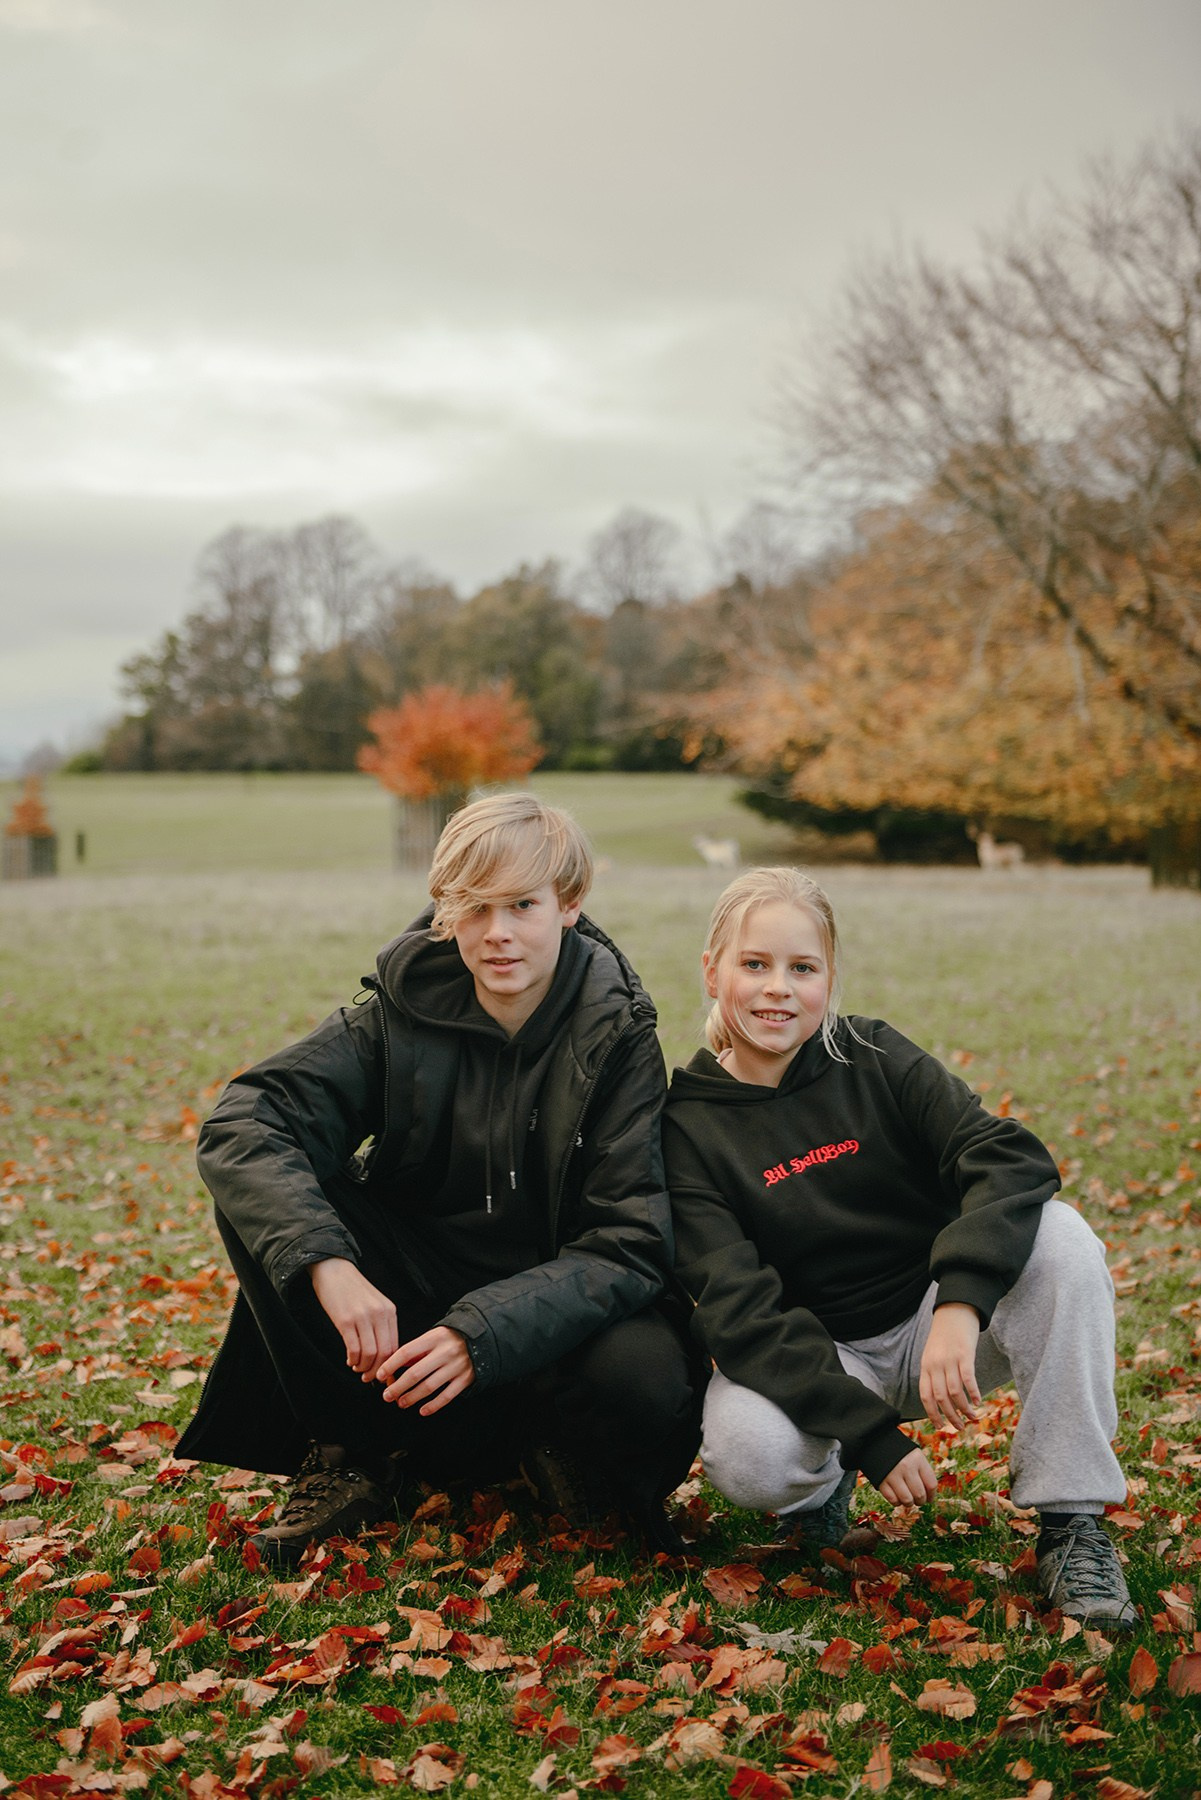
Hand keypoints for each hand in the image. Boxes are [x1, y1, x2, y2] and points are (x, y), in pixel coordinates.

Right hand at [309, 1257, 397, 1381]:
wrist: (333, 1269)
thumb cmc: (352, 1290)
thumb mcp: (374, 1304)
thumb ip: (381, 1325)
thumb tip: (384, 1354)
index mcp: (390, 1311)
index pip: (396, 1346)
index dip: (390, 1365)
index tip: (384, 1375)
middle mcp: (380, 1314)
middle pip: (385, 1352)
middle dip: (377, 1371)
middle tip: (368, 1378)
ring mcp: (363, 1317)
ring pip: (371, 1354)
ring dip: (363, 1367)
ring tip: (357, 1367)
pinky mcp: (345, 1320)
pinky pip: (354, 1349)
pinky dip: (353, 1360)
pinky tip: (349, 1360)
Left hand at [377, 1327, 474, 1416]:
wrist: (482, 1337)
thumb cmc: (450, 1338)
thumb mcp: (433, 1336)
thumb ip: (415, 1351)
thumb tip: (394, 1368)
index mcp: (434, 1338)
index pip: (406, 1352)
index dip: (390, 1365)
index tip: (379, 1375)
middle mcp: (445, 1352)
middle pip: (415, 1373)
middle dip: (398, 1387)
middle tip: (387, 1395)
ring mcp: (456, 1366)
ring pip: (429, 1387)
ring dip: (412, 1397)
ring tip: (401, 1403)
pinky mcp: (465, 1379)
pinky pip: (446, 1396)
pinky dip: (433, 1405)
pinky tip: (422, 1410)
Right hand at [878, 1445, 937, 1505]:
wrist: (876, 1442)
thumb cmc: (900, 1453)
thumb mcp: (915, 1456)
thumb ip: (923, 1473)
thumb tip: (929, 1496)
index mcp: (917, 1459)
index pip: (931, 1484)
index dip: (931, 1495)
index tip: (929, 1498)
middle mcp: (906, 1467)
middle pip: (919, 1494)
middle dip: (920, 1501)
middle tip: (918, 1500)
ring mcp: (893, 1474)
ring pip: (907, 1500)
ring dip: (909, 1503)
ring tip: (908, 1499)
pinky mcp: (881, 1481)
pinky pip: (893, 1500)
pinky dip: (897, 1502)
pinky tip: (897, 1497)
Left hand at [919, 1302, 981, 1430]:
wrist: (954, 1310)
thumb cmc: (944, 1335)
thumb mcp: (932, 1353)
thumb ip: (933, 1373)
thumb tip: (939, 1398)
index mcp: (926, 1366)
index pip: (925, 1395)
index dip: (932, 1413)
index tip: (940, 1426)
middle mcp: (935, 1364)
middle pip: (941, 1397)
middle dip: (950, 1416)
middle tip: (959, 1427)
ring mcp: (949, 1359)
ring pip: (954, 1391)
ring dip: (964, 1408)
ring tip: (972, 1417)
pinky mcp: (964, 1354)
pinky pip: (968, 1378)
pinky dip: (973, 1392)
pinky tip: (979, 1401)